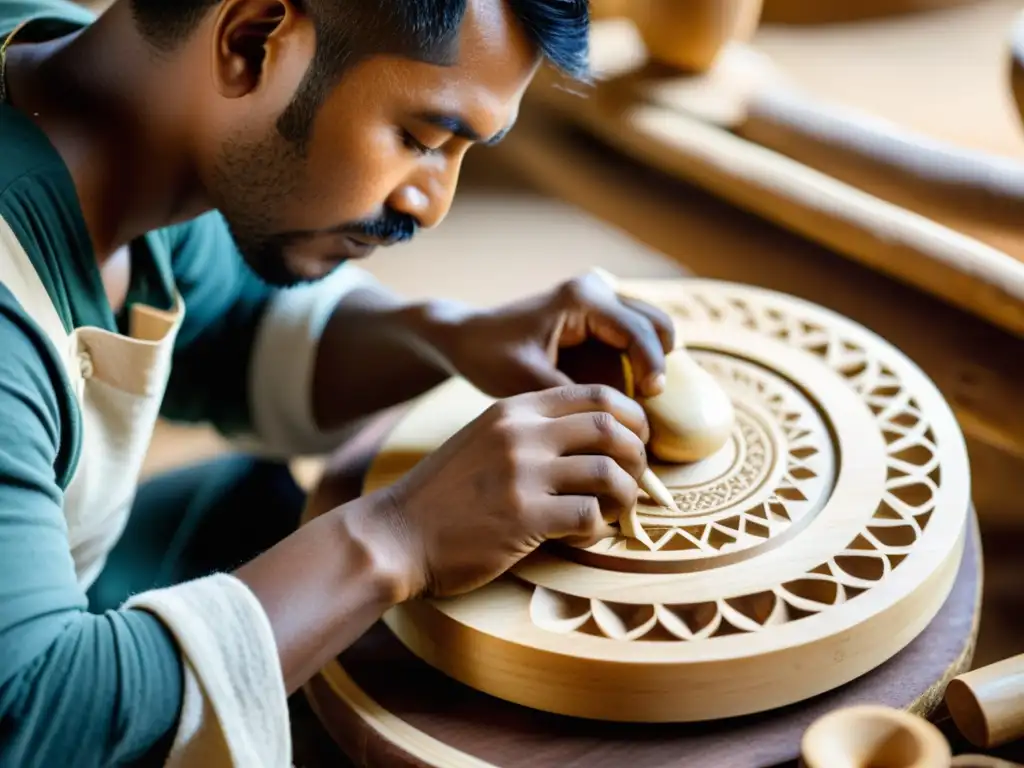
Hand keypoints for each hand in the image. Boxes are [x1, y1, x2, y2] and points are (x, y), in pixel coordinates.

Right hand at [362, 384, 649, 598]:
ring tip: (616, 510)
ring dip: (626, 494)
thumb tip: (591, 439)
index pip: (594, 394)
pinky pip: (589, 516)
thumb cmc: (443, 494)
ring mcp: (522, 475)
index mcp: (513, 410)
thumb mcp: (482, 440)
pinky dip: (599, 528)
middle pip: (611, 427)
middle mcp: (521, 434)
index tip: (635, 440)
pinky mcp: (523, 519)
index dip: (630, 416)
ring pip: (609, 471)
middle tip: (635, 477)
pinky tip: (585, 534)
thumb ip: (529, 432)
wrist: (395, 534)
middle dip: (637, 454)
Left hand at [442, 272, 675, 399]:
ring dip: (648, 363)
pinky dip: (635, 364)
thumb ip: (572, 396)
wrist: (466, 338)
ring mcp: (599, 301)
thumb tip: (614, 423)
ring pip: (649, 329)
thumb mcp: (527, 380)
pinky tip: (618, 395)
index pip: (636, 330)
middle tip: (646, 401)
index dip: (651, 366)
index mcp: (581, 299)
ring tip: (632, 402)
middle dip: (657, 362)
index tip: (651, 398)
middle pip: (655, 323)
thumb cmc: (490, 355)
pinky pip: (631, 339)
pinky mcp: (596, 318)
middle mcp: (596, 292)